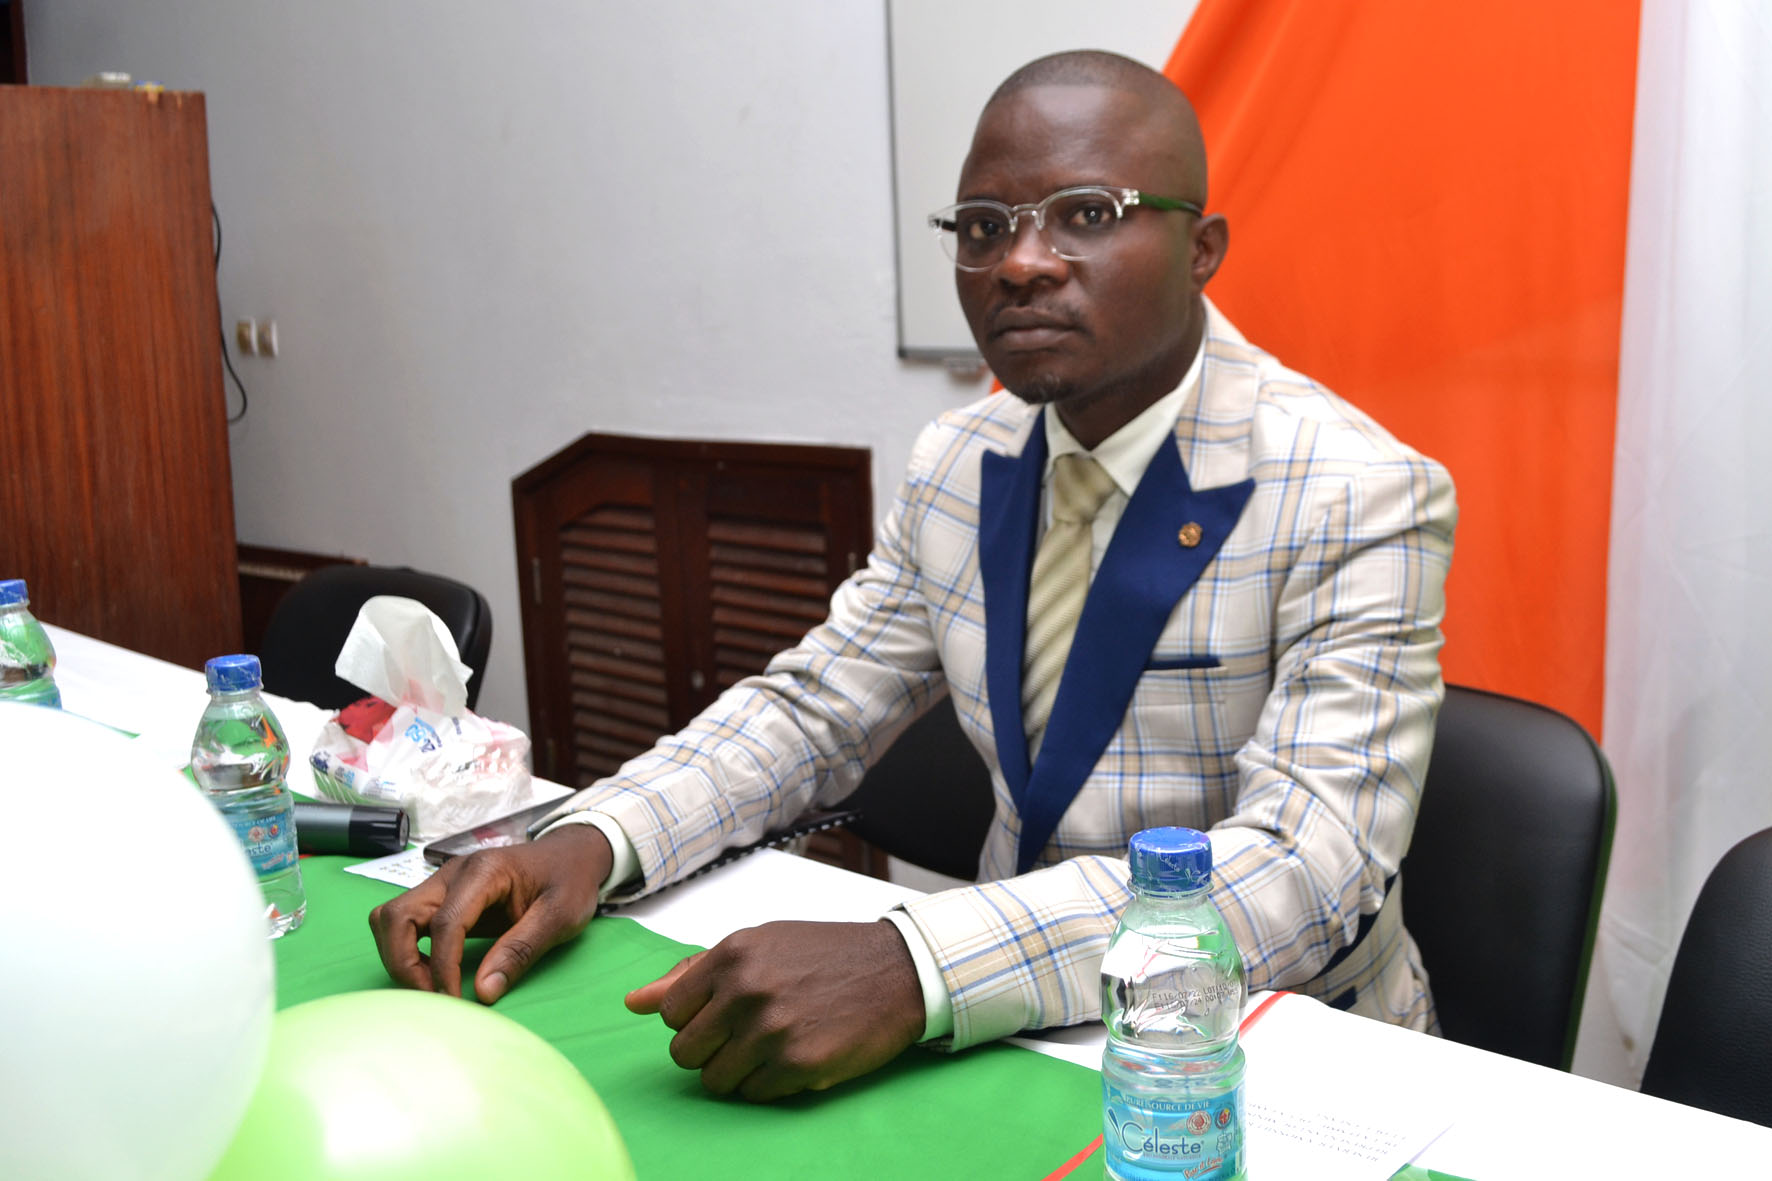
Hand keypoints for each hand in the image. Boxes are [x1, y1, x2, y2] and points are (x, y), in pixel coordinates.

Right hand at [368, 823, 610, 1003]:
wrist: (572, 856)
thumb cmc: (569, 881)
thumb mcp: (560, 916)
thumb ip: (520, 951)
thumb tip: (483, 992)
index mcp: (484, 872)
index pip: (445, 923)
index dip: (443, 968)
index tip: (454, 1001)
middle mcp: (453, 873)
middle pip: (396, 915)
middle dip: (403, 962)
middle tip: (433, 996)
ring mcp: (442, 883)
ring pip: (391, 917)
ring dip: (399, 956)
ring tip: (431, 986)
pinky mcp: (442, 897)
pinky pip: (406, 922)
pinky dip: (407, 950)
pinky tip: (434, 972)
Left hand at [625, 919, 925, 1101]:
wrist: (896, 970)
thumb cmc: (823, 954)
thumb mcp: (757, 944)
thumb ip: (692, 973)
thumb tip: (633, 1002)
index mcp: (730, 954)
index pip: (670, 1012)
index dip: (696, 1018)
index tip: (724, 1013)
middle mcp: (745, 990)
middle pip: (684, 1052)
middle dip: (711, 1049)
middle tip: (748, 1034)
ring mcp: (770, 1030)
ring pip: (714, 1080)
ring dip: (737, 1071)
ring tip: (771, 1047)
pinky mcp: (797, 1064)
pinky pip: (752, 1094)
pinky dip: (768, 1084)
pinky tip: (794, 1057)